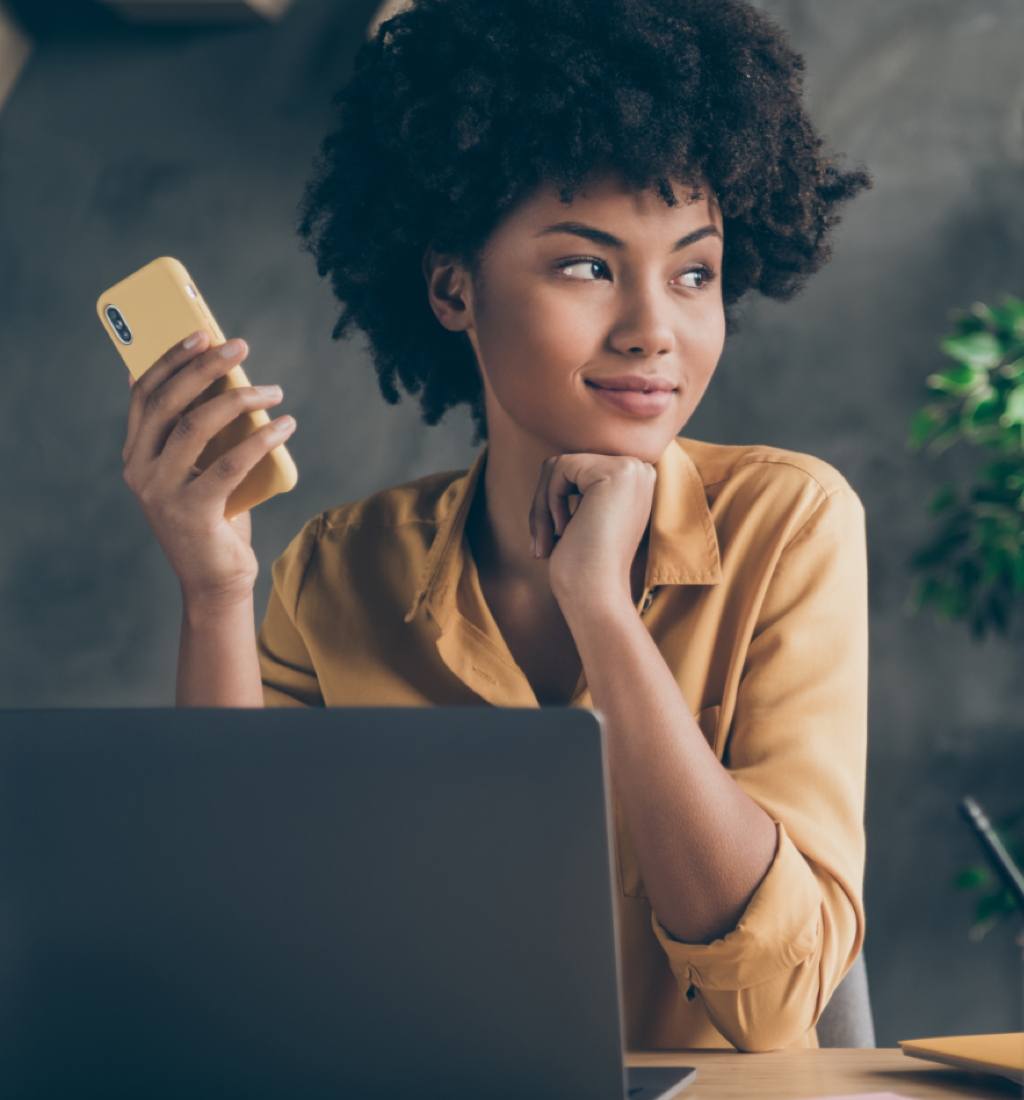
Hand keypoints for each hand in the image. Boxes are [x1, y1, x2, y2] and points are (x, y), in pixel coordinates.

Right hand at [121, 330, 296, 612]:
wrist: (215, 581)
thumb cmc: (213, 519)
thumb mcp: (195, 473)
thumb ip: (194, 437)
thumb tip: (214, 384)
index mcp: (136, 455)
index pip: (145, 394)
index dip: (170, 359)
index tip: (200, 333)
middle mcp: (141, 471)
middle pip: (170, 402)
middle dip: (206, 367)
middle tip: (241, 347)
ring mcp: (162, 493)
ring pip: (197, 426)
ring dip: (241, 399)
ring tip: (274, 391)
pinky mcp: (193, 512)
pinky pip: (230, 463)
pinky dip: (261, 438)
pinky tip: (285, 426)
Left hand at [529, 453, 655, 615]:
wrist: (597, 595)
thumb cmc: (582, 566)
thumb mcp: (581, 516)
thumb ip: (577, 488)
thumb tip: (552, 461)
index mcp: (633, 481)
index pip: (576, 471)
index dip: (553, 502)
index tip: (551, 540)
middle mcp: (639, 469)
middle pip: (565, 465)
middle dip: (544, 504)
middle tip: (541, 545)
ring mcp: (632, 467)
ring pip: (558, 465)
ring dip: (541, 507)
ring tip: (547, 542)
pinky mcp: (616, 471)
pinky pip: (559, 468)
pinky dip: (549, 502)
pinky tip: (563, 531)